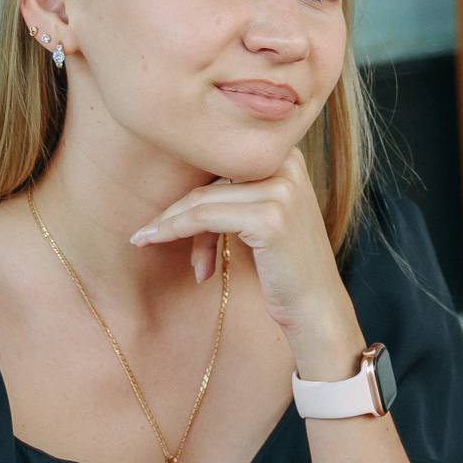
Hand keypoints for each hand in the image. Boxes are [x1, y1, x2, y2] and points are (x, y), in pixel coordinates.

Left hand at [128, 149, 365, 378]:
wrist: (317, 308)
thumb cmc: (286, 268)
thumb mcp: (264, 215)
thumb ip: (237, 190)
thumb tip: (178, 181)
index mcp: (285, 154)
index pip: (218, 161)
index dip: (188, 187)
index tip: (159, 213)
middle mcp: (287, 163)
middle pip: (208, 177)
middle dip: (176, 210)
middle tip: (145, 233)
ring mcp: (281, 189)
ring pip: (201, 199)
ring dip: (170, 225)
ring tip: (149, 243)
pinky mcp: (270, 217)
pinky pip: (204, 218)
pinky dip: (176, 232)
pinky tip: (170, 250)